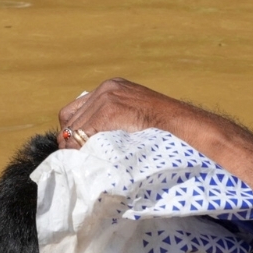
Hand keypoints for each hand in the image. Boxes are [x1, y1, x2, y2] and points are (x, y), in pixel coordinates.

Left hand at [56, 77, 207, 149]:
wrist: (182, 127)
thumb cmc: (163, 132)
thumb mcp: (135, 119)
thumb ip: (114, 124)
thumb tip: (91, 145)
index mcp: (112, 88)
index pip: (76, 110)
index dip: (73, 131)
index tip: (76, 149)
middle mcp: (106, 88)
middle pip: (70, 118)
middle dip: (71, 141)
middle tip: (74, 161)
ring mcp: (107, 97)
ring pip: (74, 127)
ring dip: (75, 147)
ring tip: (81, 164)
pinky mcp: (109, 109)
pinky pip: (82, 133)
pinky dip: (81, 149)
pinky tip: (87, 160)